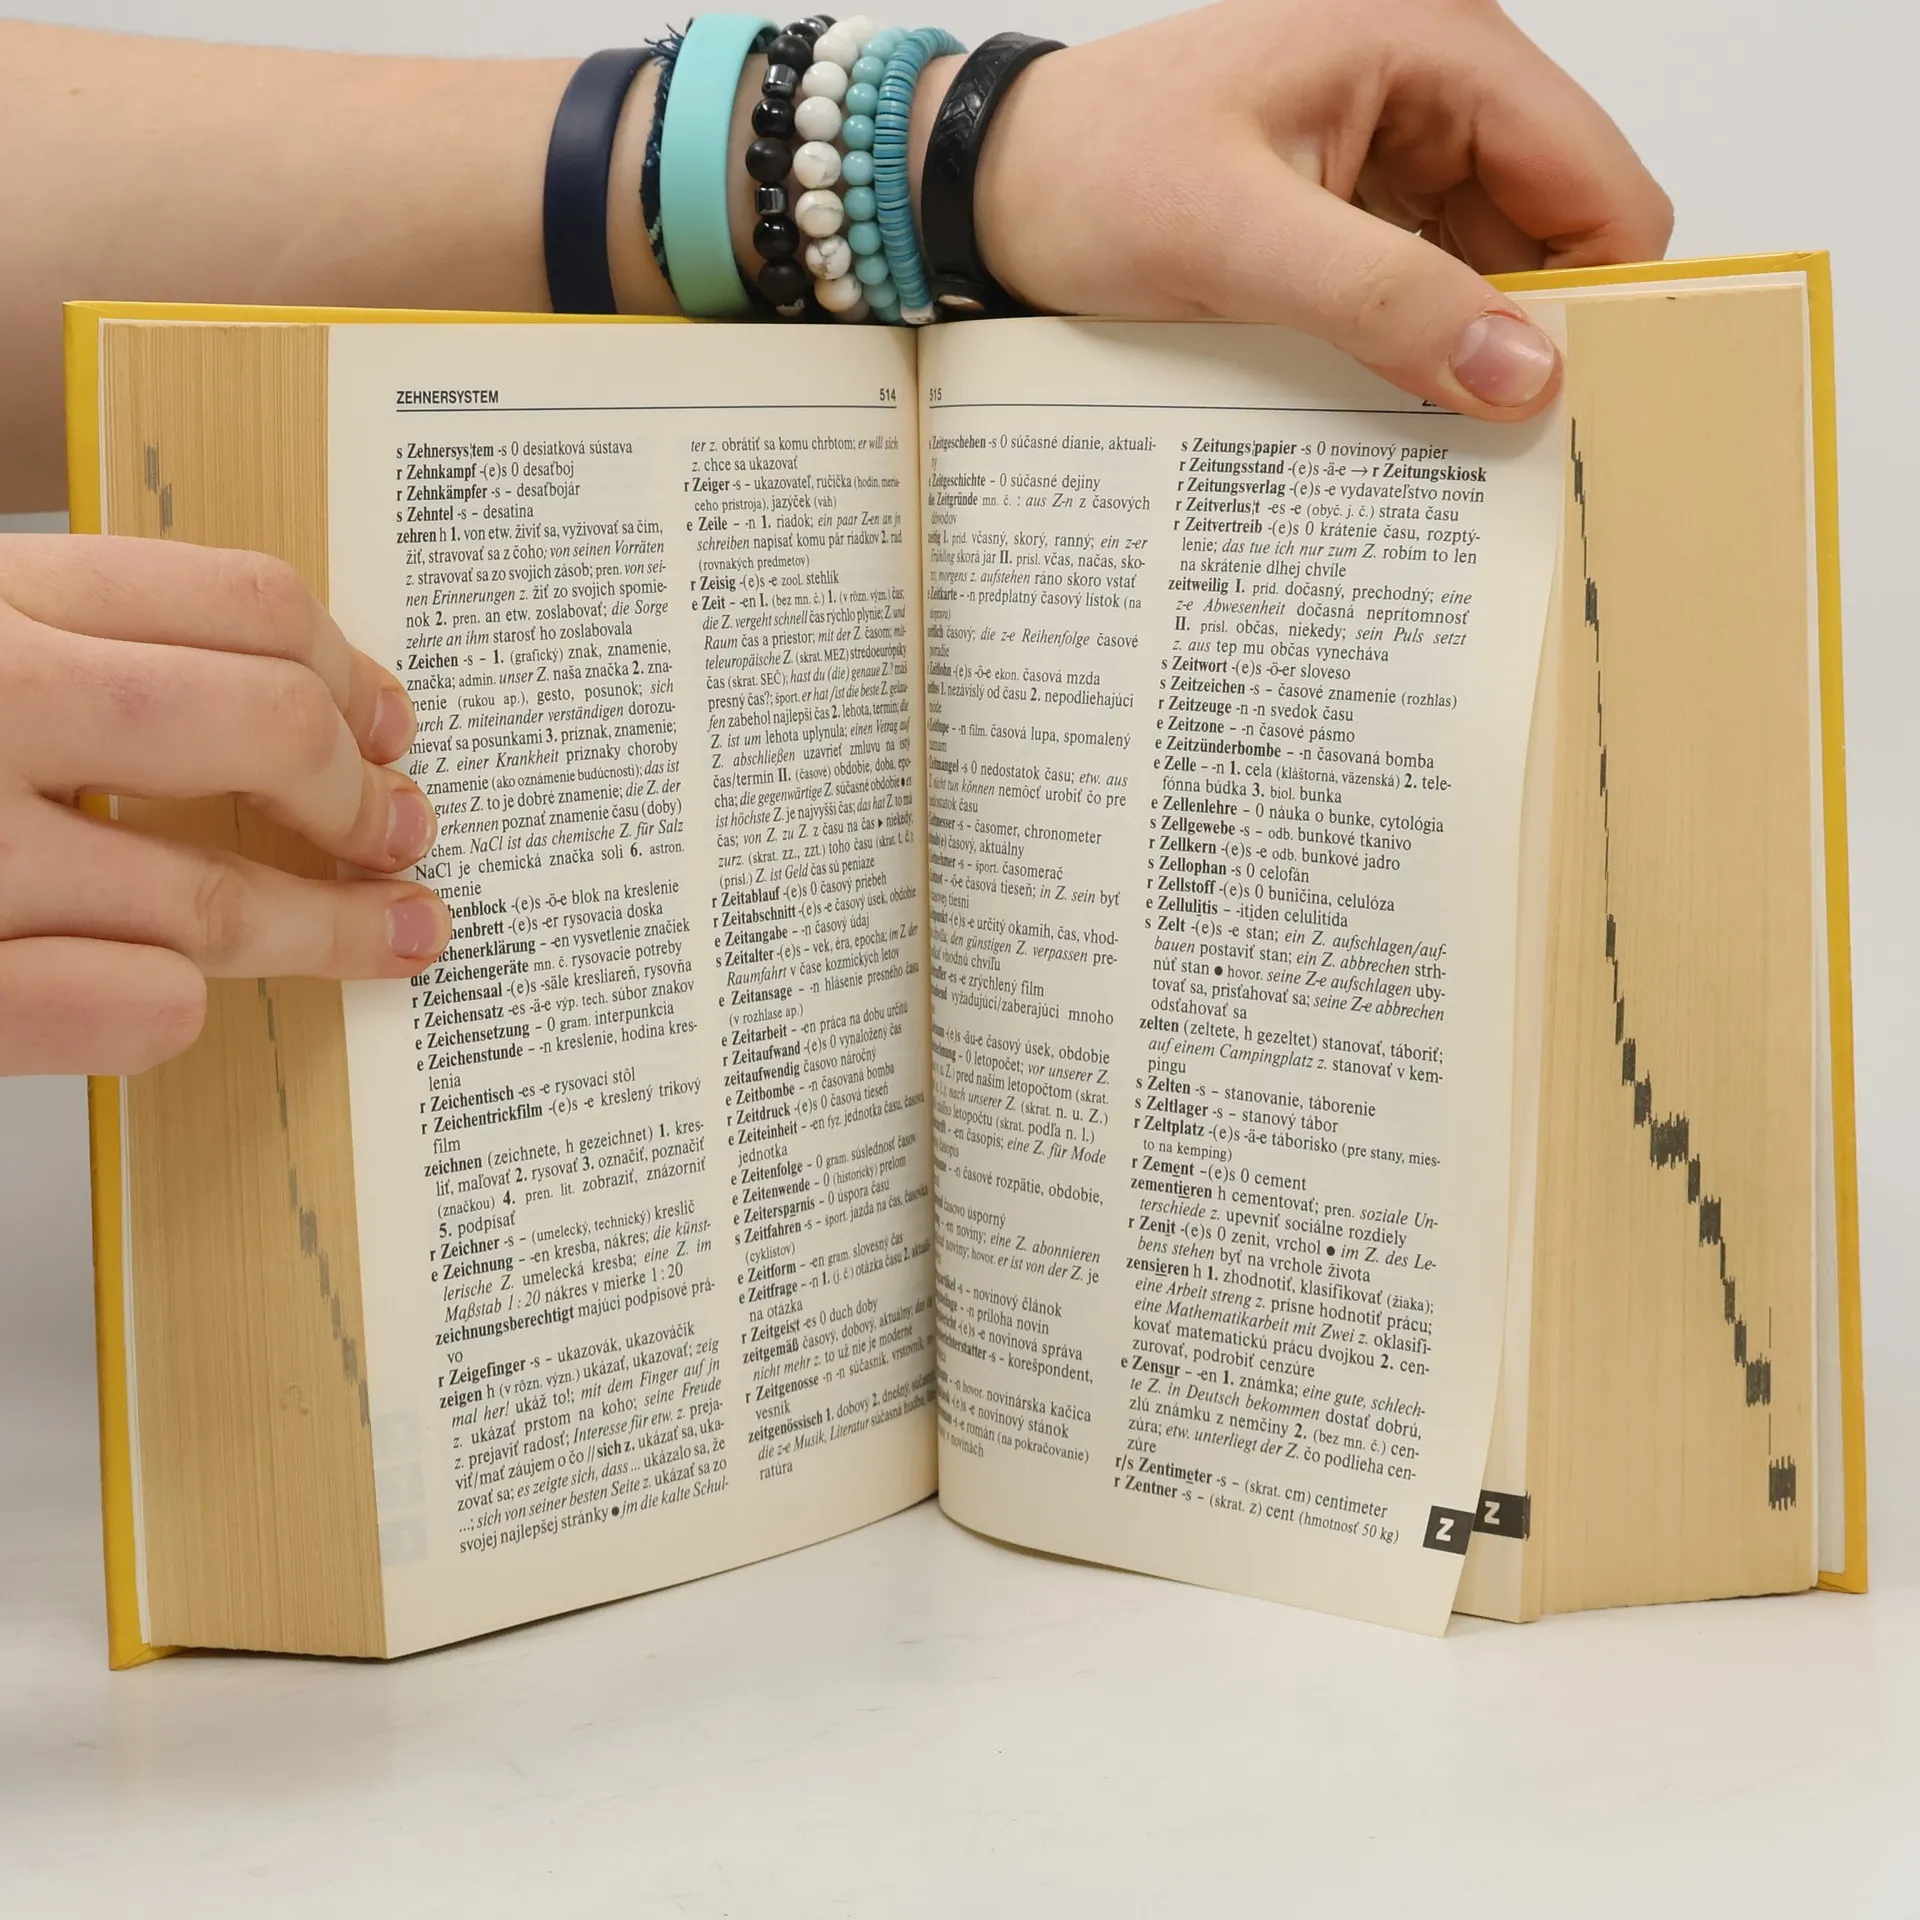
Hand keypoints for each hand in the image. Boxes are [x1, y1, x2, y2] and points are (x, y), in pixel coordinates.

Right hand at [0, 535, 449, 1076]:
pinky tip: (187, 1002)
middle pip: (260, 727)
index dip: (348, 674)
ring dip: (326, 928)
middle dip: (359, 795)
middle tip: (404, 833)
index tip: (390, 727)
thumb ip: (66, 645)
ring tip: (395, 935)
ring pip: (209, 893)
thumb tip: (260, 694)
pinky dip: (169, 1007)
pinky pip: (116, 1004)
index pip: (237, 604)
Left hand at [973, 0, 1673, 419]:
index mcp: (1436, 45)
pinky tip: (1395, 398)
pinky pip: (1432, 279)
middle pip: (1558, 228)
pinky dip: (1424, 342)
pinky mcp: (1360, 198)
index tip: (1574, 410)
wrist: (995, 183)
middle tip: (1502, 445)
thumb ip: (1383, 299)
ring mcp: (1400, 142)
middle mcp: (1437, 81)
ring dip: (1474, 348)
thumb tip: (1523, 371)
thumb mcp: (1234, 241)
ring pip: (1497, 266)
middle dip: (1537, 333)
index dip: (1603, 297)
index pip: (1596, 181)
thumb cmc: (1090, 172)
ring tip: (1440, 431)